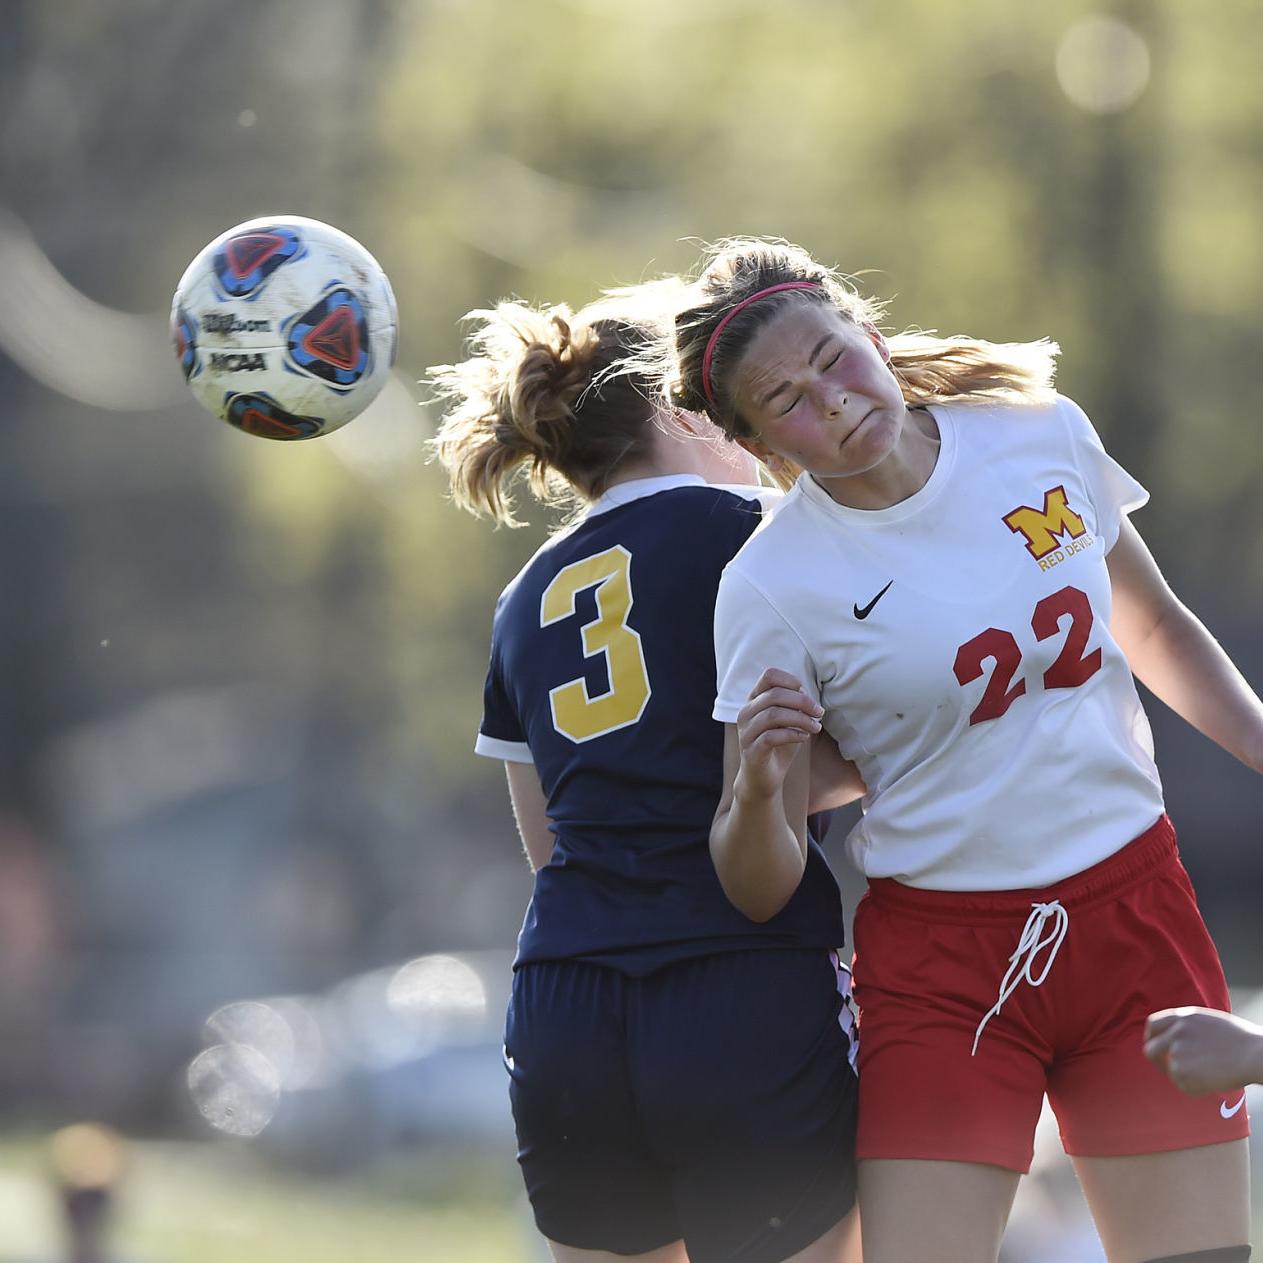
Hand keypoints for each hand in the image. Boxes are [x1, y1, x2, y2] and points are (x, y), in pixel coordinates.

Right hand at [734, 667, 822, 801]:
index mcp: (754, 700)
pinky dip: (793, 734)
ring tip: (815, 727)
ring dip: (801, 719)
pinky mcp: (751, 750)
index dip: (791, 680)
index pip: (769, 675)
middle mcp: (745, 713)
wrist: (764, 779)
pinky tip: (804, 738)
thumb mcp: (790, 720)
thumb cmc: (779, 745)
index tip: (807, 695)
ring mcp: (746, 732)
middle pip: (775, 694)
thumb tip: (804, 692)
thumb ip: (795, 704)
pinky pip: (772, 736)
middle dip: (803, 701)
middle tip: (819, 713)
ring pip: (774, 714)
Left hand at [1144, 1006, 1262, 1095]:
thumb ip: (1186, 1027)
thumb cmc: (1241, 1041)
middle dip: (1157, 1060)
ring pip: (1171, 1071)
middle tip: (1168, 1068)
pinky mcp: (1181, 1072)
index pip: (1153, 1025)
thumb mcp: (1208, 1022)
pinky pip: (1182, 1085)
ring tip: (1210, 1074)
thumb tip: (1172, 1039)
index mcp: (1183, 1018)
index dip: (1152, 1037)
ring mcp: (1176, 1052)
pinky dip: (1195, 1087)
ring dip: (1185, 1076)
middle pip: (1150, 1049)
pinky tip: (1213, 1081)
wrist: (1254, 1055)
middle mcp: (1175, 1033)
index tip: (1157, 1046)